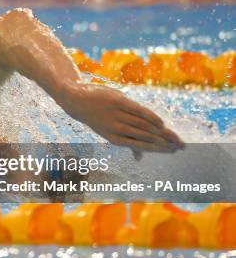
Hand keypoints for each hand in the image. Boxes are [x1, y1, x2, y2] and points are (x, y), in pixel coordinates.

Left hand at [58, 82, 184, 153]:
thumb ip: (126, 142)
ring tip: (175, 137)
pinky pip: (138, 110)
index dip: (159, 149)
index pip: (142, 146)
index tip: (174, 152)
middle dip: (165, 142)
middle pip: (146, 137)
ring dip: (162, 132)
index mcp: (114, 139)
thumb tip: (140, 158)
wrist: (76, 99)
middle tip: (181, 146)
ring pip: (144, 125)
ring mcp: (117, 115)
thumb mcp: (108, 131)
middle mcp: (116, 128)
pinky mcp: (118, 101)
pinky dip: (151, 117)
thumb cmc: (97, 117)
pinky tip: (161, 123)